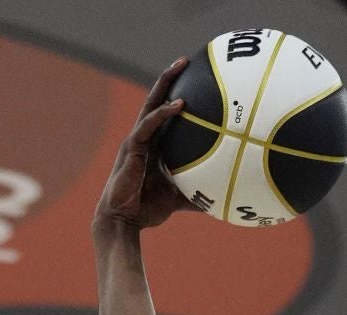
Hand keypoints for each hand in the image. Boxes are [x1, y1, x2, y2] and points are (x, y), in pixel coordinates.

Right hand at [94, 61, 190, 232]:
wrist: (124, 221)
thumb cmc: (146, 210)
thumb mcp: (177, 199)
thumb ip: (196, 194)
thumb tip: (222, 199)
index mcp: (152, 146)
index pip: (163, 114)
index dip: (173, 95)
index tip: (191, 79)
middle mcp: (143, 137)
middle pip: (156, 100)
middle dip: (169, 78)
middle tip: (186, 60)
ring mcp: (136, 140)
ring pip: (151, 104)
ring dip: (165, 83)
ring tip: (181, 66)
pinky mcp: (131, 147)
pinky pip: (149, 124)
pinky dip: (163, 113)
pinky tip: (180, 104)